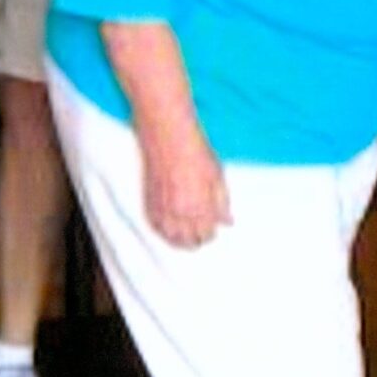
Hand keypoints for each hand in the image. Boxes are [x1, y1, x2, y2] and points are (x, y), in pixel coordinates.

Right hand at [137, 120, 231, 248]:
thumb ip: (222, 202)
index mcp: (200, 207)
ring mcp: (162, 209)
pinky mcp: (149, 202)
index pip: (206, 234)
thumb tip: (227, 221)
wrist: (167, 136)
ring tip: (187, 238)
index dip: (211, 233)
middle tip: (202, 235)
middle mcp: (180, 213)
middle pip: (189, 241)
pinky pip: (156, 227)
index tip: (213, 229)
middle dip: (198, 240)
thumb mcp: (217, 176)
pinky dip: (164, 232)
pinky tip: (170, 230)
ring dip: (180, 241)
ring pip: (171, 238)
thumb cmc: (194, 151)